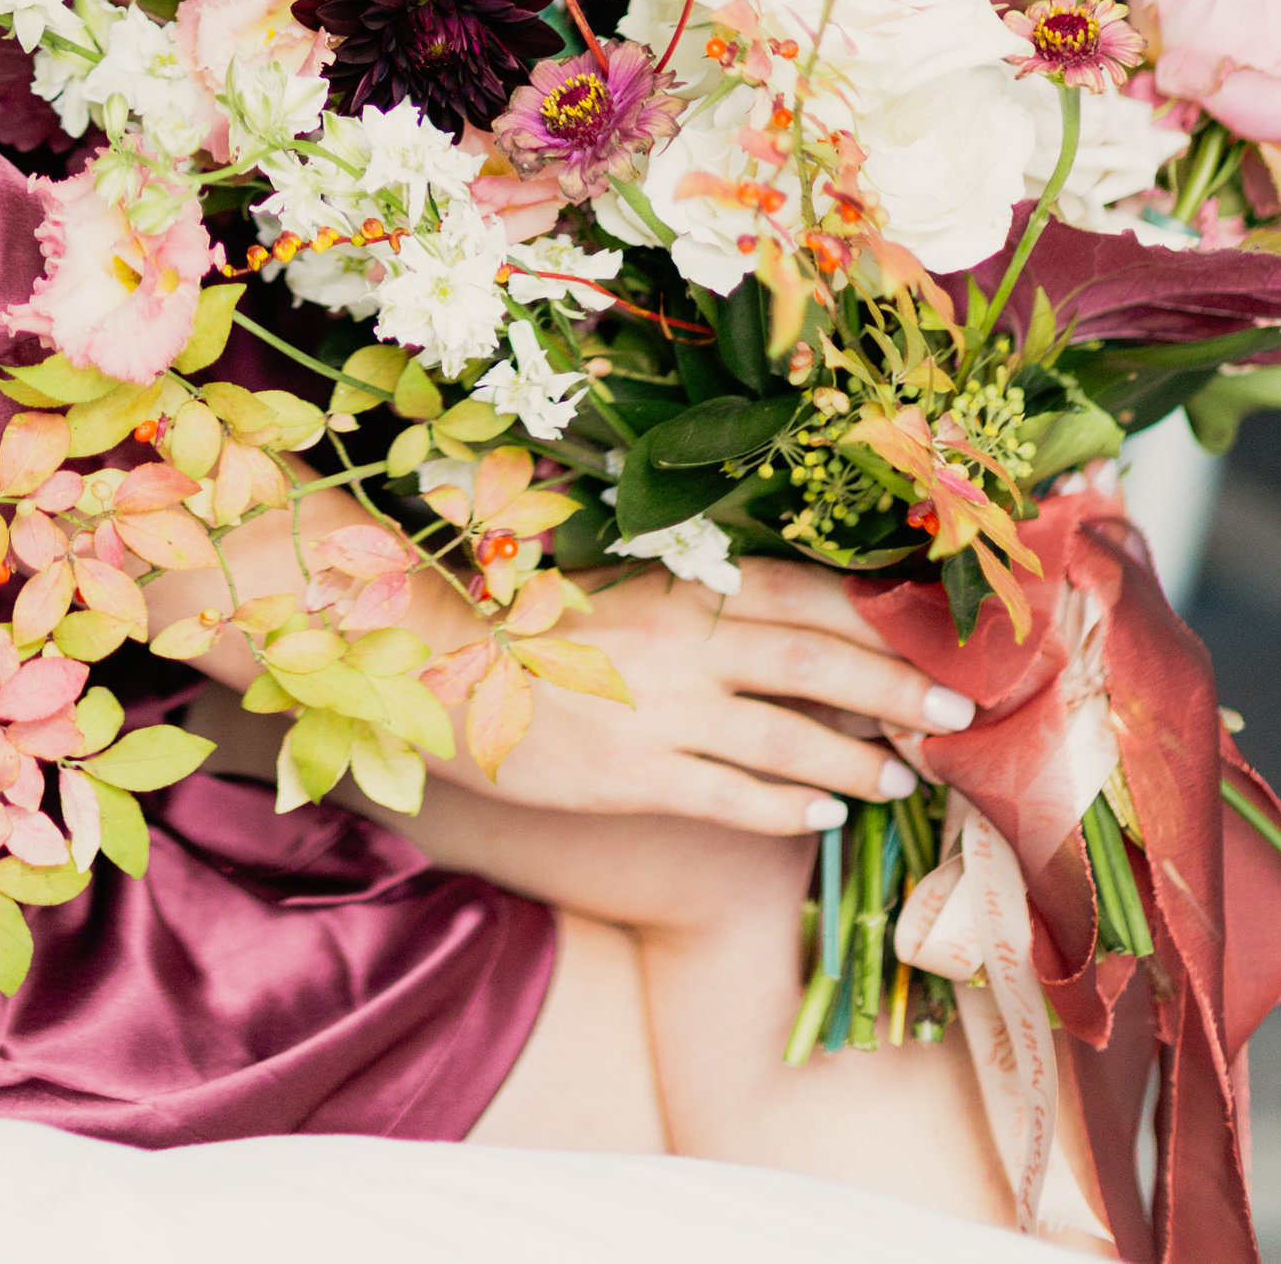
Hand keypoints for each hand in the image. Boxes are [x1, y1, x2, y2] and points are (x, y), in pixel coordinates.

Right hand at [467, 557, 975, 837]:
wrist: (441, 667)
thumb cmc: (534, 617)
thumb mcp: (621, 586)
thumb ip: (699, 600)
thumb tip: (795, 623)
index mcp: (681, 585)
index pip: (802, 596)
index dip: (874, 619)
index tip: (932, 638)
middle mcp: (684, 645)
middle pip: (815, 663)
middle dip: (895, 686)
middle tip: (958, 713)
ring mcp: (663, 714)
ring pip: (786, 738)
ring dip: (856, 760)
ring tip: (905, 777)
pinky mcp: (637, 778)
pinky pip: (732, 797)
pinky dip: (786, 807)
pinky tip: (824, 815)